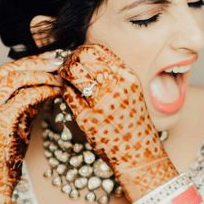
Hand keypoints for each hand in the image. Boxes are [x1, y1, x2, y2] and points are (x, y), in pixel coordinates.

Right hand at [0, 52, 63, 203]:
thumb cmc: (4, 153)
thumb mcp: (11, 120)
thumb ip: (21, 99)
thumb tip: (45, 79)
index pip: (2, 71)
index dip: (28, 62)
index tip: (48, 60)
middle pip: (9, 70)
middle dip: (37, 63)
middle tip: (59, 61)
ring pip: (17, 79)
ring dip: (42, 76)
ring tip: (60, 78)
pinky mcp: (0, 120)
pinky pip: (26, 96)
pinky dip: (44, 91)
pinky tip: (57, 92)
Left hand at [58, 42, 171, 198]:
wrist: (138, 153)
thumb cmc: (132, 121)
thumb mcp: (130, 91)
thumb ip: (113, 73)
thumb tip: (85, 57)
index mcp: (127, 77)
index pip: (97, 51)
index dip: (82, 51)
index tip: (78, 58)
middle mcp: (115, 87)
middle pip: (82, 58)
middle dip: (70, 60)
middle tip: (67, 68)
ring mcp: (100, 103)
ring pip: (73, 73)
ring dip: (65, 74)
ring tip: (66, 79)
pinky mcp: (87, 118)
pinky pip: (68, 95)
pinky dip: (65, 92)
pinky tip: (69, 96)